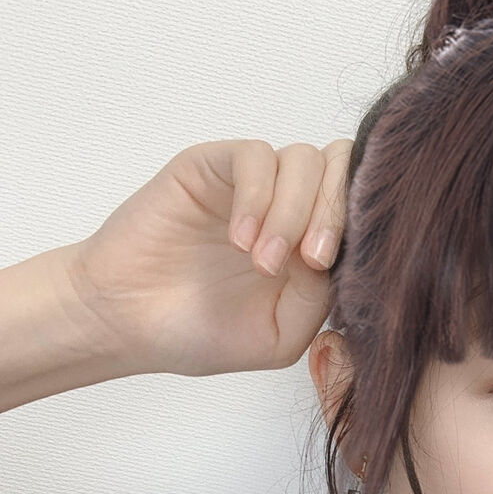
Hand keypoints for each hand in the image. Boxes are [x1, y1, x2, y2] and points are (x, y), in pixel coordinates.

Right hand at [65, 138, 352, 377]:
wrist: (127, 322)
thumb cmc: (201, 333)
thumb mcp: (280, 336)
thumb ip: (319, 297)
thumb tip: (336, 254)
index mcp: (315, 247)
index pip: (364, 211)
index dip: (362, 230)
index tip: (332, 268)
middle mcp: (292, 209)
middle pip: (342, 172)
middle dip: (336, 214)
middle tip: (309, 260)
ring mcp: (256, 185)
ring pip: (304, 162)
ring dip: (292, 213)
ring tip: (261, 261)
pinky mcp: (216, 165)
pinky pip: (256, 157)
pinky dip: (257, 197)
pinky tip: (240, 239)